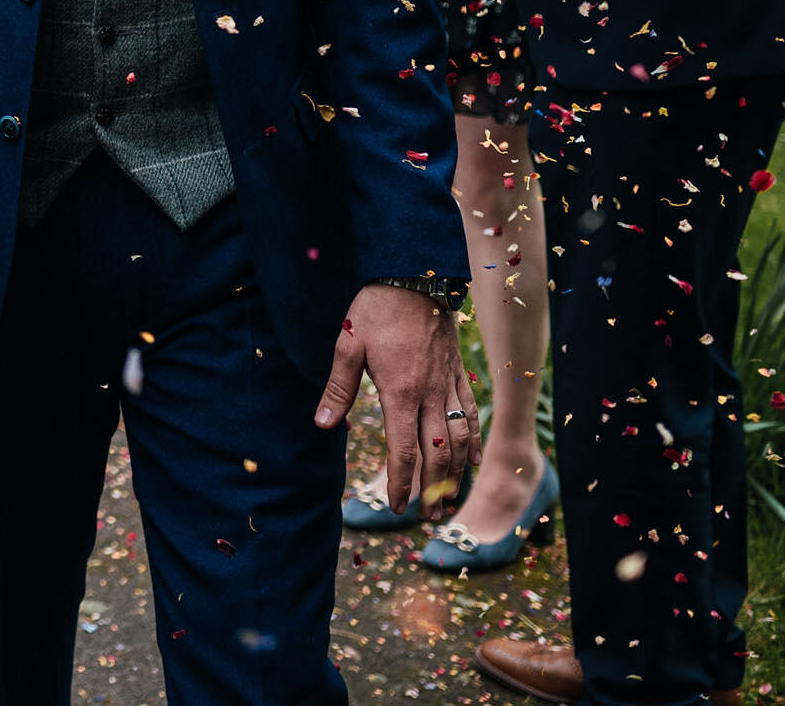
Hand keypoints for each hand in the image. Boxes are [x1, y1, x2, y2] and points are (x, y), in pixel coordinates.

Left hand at [314, 283, 478, 517]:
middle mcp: (430, 394)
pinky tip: (472, 460)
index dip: (402, 483)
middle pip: (437, 454)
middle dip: (432, 491)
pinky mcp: (459, 373)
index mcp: (400, 392)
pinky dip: (473, 440)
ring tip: (449, 501)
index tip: (397, 508)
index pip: (404, 451)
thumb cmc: (375, 309)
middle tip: (427, 519)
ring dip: (455, 474)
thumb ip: (338, 388)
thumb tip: (321, 425)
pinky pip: (471, 413)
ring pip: (459, 439)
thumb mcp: (347, 344)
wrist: (413, 276)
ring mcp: (448, 384)